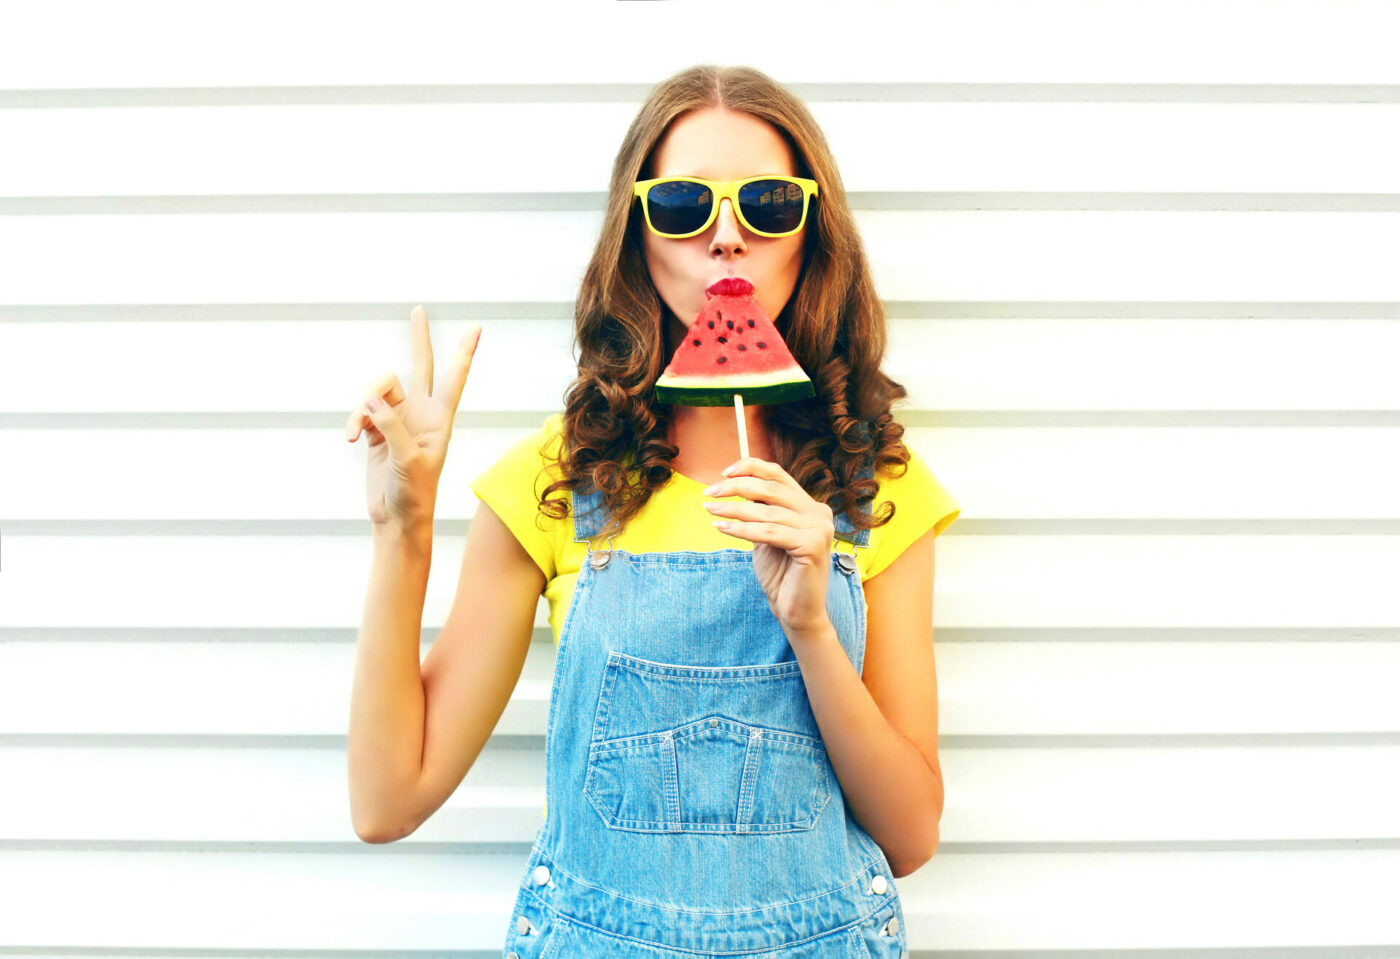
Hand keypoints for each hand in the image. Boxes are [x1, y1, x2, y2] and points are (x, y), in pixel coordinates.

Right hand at [345, 305, 481, 529]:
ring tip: (353, 432)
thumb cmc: (414, 493)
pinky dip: (353, 421)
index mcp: (440, 420)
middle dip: (419, 339)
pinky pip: (362, 412)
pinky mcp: (376, 431)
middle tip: (419, 309)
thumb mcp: (408, 460)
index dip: (463, 354)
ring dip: (362, 406)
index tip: (476, 329)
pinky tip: (349, 439)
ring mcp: (398, 420)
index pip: (454, 379)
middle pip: (419, 366)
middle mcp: (420, 414)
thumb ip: (391, 426)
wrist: (397, 518)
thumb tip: (370, 399)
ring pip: (378, 390)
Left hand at [702, 456, 835, 634]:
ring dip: (733, 510)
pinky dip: (741, 530)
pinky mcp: (812, 546)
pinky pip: (768, 533)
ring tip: (709, 510)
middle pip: (771, 489)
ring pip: (767, 512)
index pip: (779, 475)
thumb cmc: (780, 574)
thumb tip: (732, 484)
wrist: (795, 611)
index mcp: (811, 506)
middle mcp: (819, 513)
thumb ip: (759, 511)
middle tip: (708, 493)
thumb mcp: (766, 534)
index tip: (723, 472)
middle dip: (735, 487)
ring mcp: (819, 529)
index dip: (751, 467)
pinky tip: (721, 528)